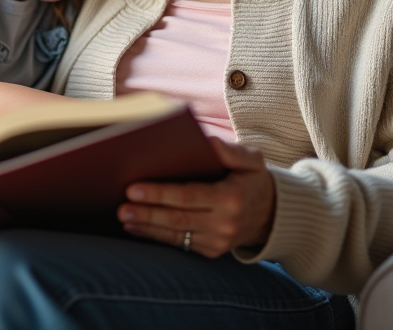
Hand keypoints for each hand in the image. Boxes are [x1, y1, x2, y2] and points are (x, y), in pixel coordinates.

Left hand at [117, 137, 275, 255]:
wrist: (271, 214)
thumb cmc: (253, 179)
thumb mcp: (252, 160)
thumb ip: (231, 150)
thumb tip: (208, 142)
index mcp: (231, 198)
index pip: (188, 196)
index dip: (160, 193)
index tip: (134, 188)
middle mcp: (224, 223)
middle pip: (177, 218)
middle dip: (147, 211)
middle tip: (121, 205)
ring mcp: (218, 241)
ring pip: (175, 234)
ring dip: (146, 226)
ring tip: (123, 216)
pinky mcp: (211, 251)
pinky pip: (179, 243)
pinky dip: (155, 235)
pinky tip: (136, 227)